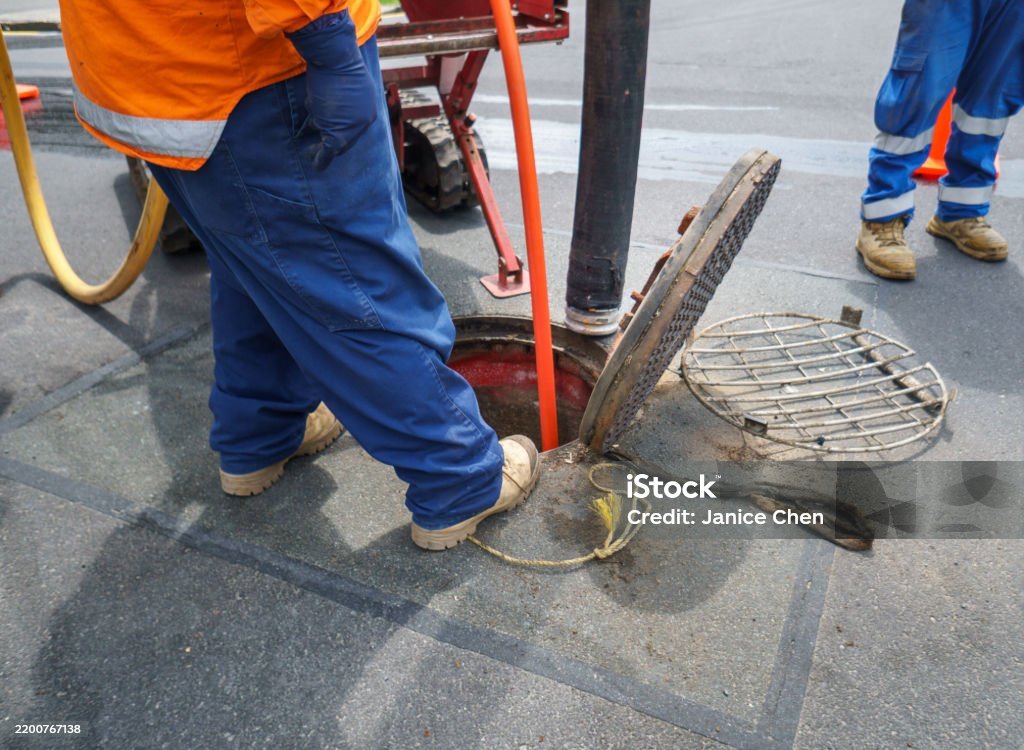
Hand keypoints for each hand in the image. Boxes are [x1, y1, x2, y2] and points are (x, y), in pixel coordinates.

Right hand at [287, 10, 378, 169]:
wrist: (335, 57)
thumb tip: (327, 105)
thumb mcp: (346, 80)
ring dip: (317, 146)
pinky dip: (321, 159)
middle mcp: (363, 122)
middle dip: (329, 144)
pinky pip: (328, 151)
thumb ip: (343, 96)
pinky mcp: (337, 132)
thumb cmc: (338, 62)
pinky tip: (316, 166)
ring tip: (308, 153)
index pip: (353, 128)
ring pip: (330, 140)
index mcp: (369, 110)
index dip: (338, 132)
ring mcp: (351, 128)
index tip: (327, 136)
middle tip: (315, 150)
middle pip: (345, 139)